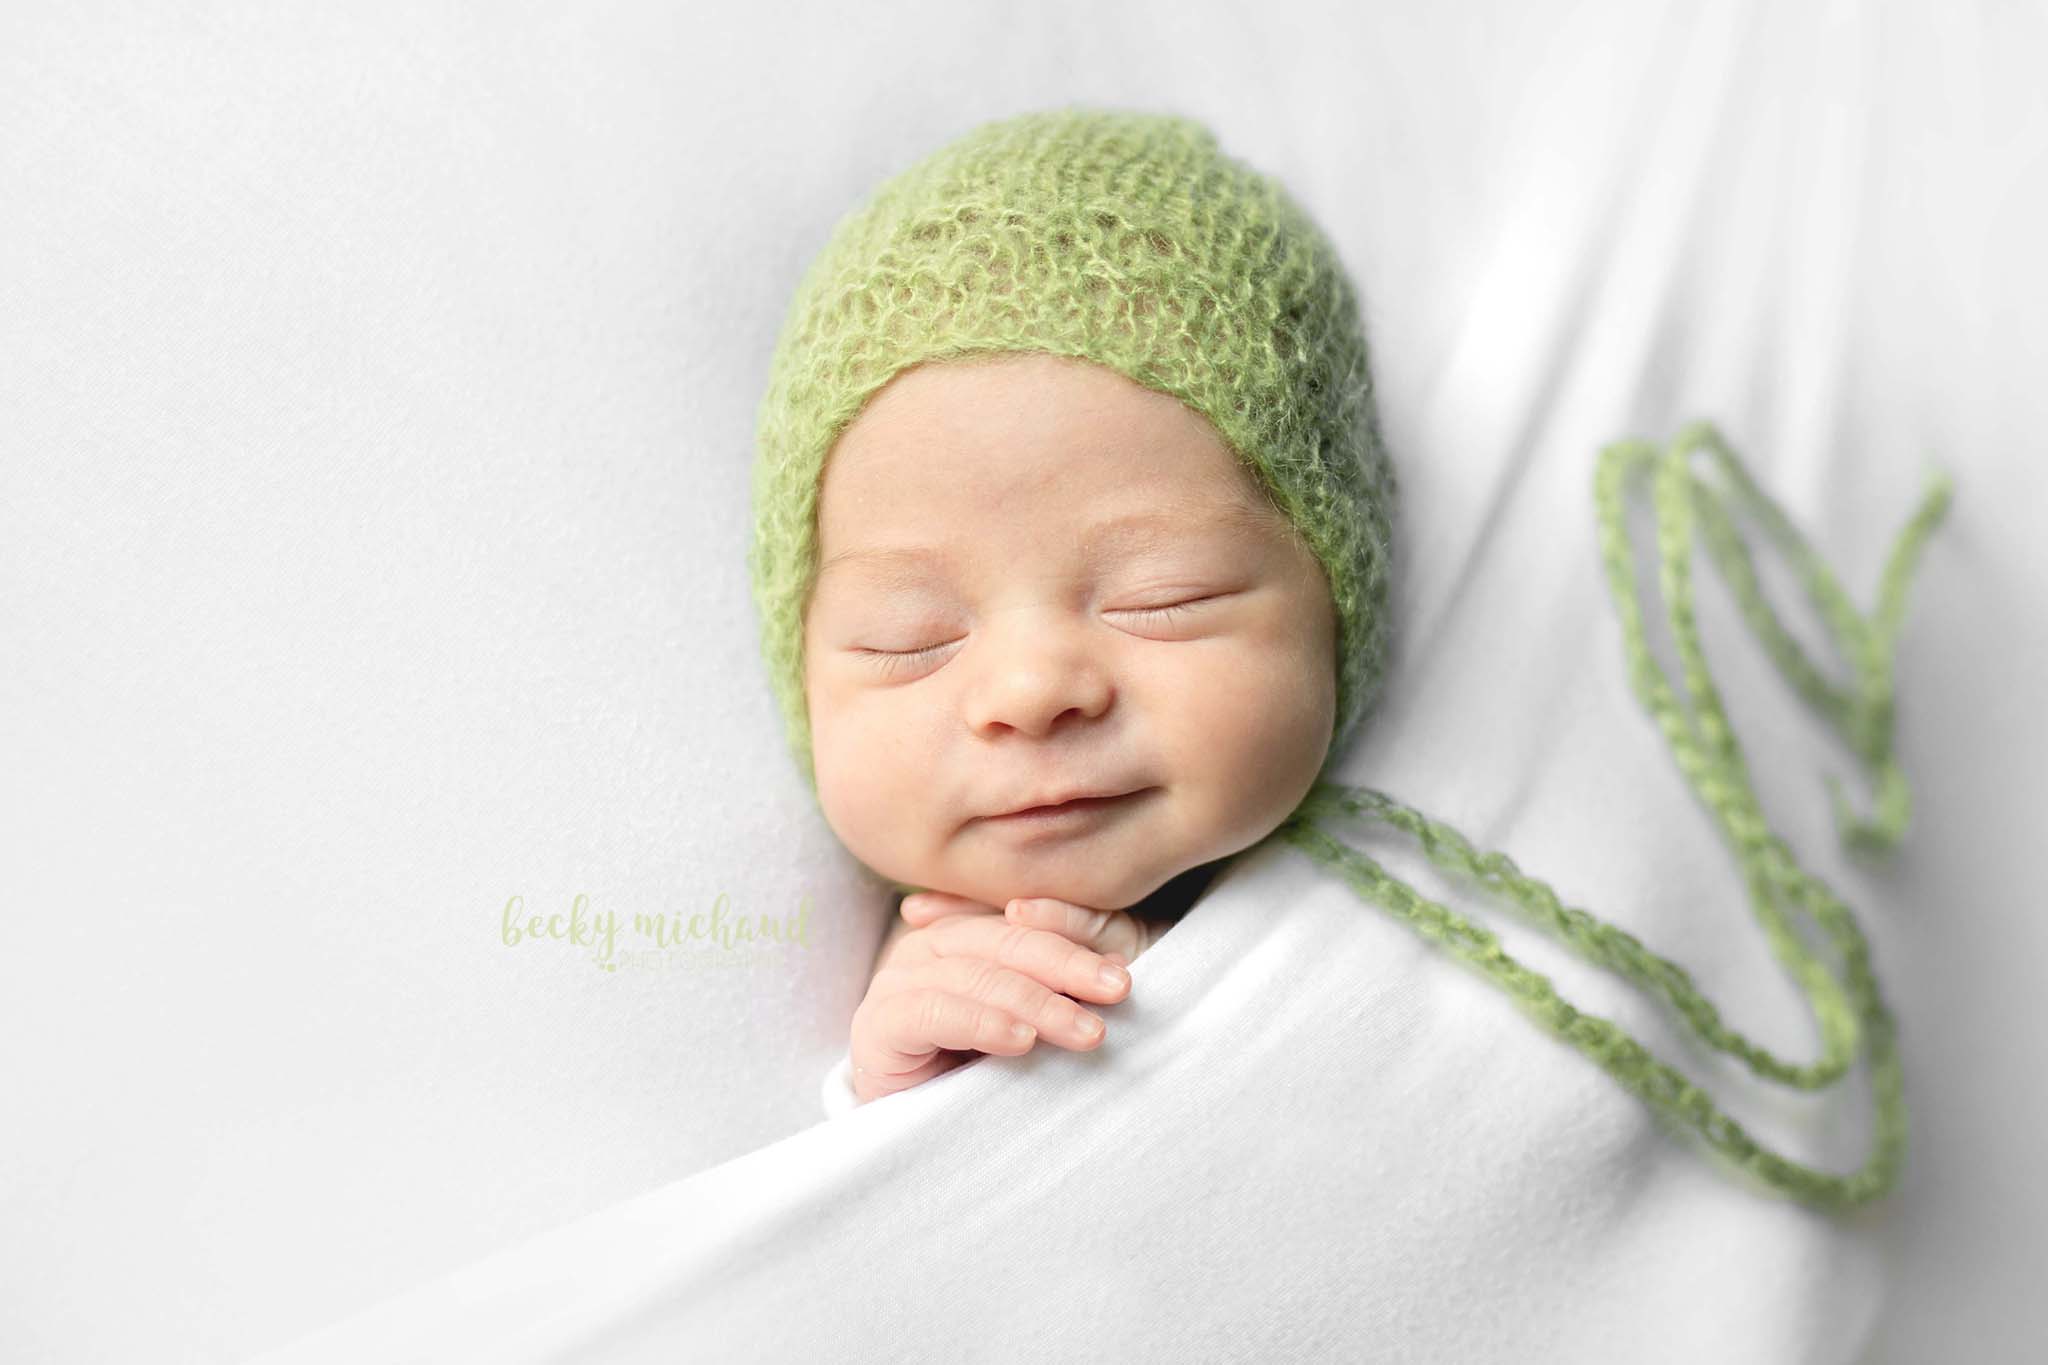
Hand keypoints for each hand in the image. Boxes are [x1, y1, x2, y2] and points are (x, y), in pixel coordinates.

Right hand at [847, 891, 1137, 1105]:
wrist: (924, 1150)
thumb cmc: (986, 1079)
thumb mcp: (1034, 1023)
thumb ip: (1059, 985)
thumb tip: (1112, 964)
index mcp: (964, 935)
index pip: (1023, 924)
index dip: (1074, 942)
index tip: (1123, 977)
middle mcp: (926, 948)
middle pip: (1002, 940)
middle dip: (1065, 965)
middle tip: (1117, 992)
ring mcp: (896, 983)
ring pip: (974, 974)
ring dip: (1035, 1001)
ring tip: (1085, 1031)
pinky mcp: (877, 1026)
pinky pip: (932, 1012)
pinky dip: (980, 1021)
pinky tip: (1020, 1041)